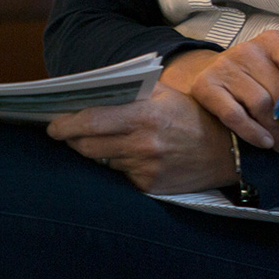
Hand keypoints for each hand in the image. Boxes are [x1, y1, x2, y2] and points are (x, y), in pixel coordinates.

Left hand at [47, 84, 235, 193]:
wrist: (226, 149)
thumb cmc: (191, 115)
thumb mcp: (164, 94)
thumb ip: (130, 93)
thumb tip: (90, 93)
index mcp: (144, 116)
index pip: (90, 122)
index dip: (65, 124)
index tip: (52, 124)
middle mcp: (142, 144)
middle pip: (87, 146)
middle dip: (72, 139)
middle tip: (65, 133)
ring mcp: (145, 168)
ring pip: (102, 161)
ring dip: (96, 152)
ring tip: (103, 141)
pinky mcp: (149, 186)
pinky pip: (120, 175)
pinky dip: (119, 165)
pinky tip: (131, 155)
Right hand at [166, 31, 278, 153]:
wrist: (212, 76)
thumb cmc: (259, 77)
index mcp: (275, 42)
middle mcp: (249, 49)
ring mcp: (225, 66)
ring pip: (261, 105)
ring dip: (277, 132)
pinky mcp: (206, 86)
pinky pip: (234, 115)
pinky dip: (253, 133)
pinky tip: (266, 143)